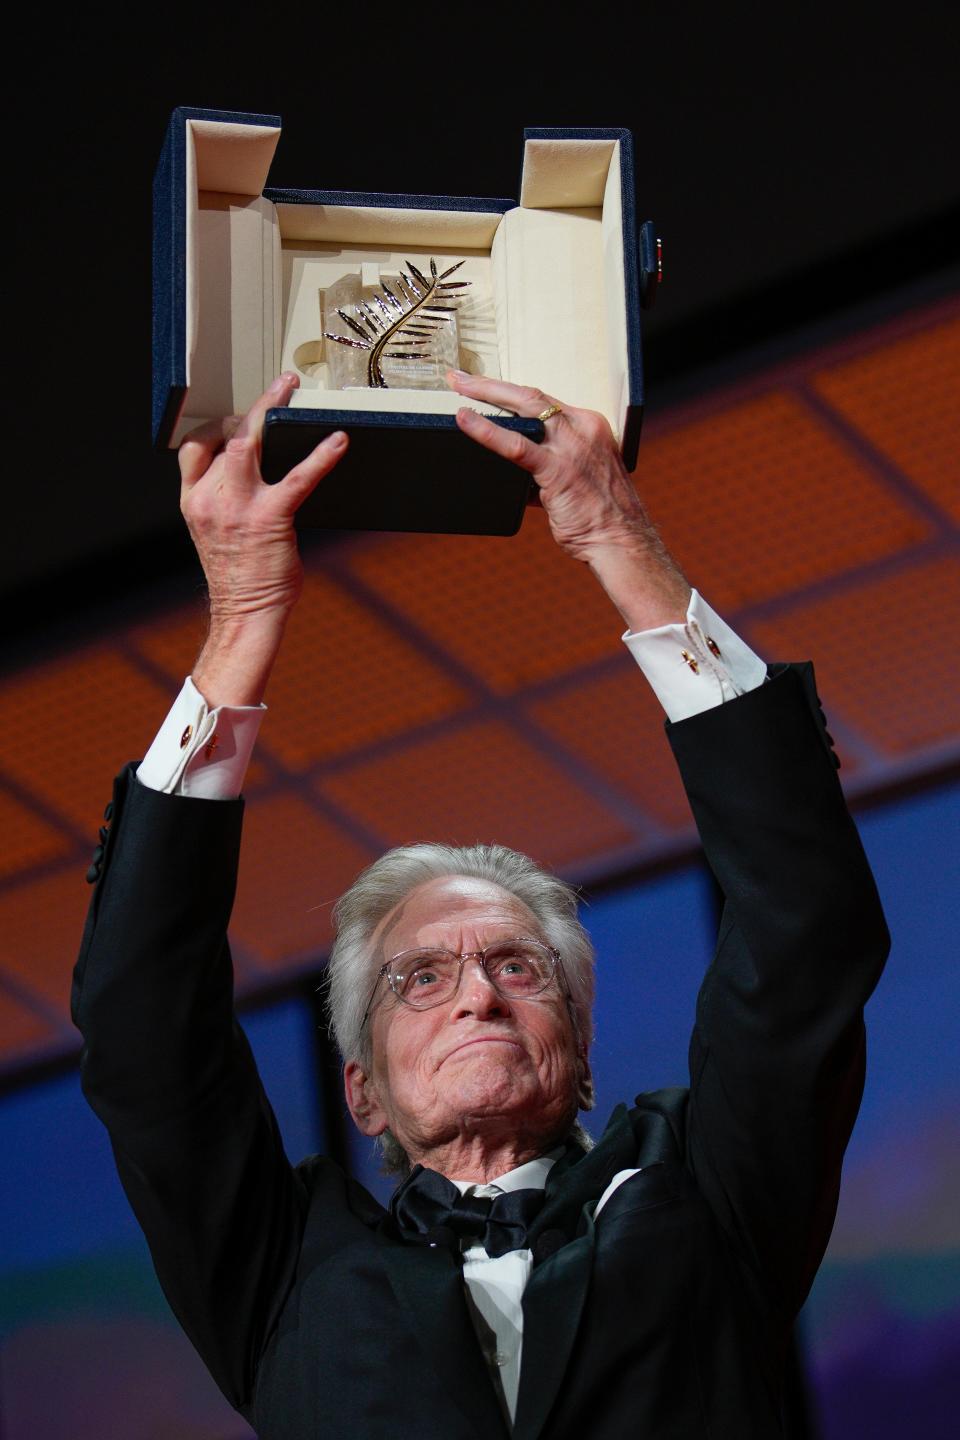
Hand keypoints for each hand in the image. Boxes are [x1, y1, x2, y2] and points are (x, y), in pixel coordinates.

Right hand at [178, 374, 347, 704]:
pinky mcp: (270, 518)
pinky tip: (339, 442)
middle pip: (224, 436)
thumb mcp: (217, 532)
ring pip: (249, 443)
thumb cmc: (240, 576)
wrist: (246, 613)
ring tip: (292, 391)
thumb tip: (252, 471)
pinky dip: (321, 456)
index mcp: (194, 502)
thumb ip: (225, 499)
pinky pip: (298, 478)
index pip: (192, 447)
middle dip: (251, 409)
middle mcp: (210, 499)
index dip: (214, 426)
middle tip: (279, 387)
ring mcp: (238, 507)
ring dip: (271, 411)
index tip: (237, 417)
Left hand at [448, 372, 690, 631]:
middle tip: (459, 377)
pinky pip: (515, 444)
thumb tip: (518, 473)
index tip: (485, 386)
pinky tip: (465, 421)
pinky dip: (487, 430)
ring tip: (458, 388)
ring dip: (487, 394)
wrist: (621, 541)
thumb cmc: (599, 518)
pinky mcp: (558, 468)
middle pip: (531, 395)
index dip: (511, 392)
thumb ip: (548, 469)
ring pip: (524, 406)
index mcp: (589, 428)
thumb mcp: (576, 481)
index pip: (544, 402)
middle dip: (492, 384)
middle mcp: (583, 429)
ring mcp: (571, 446)